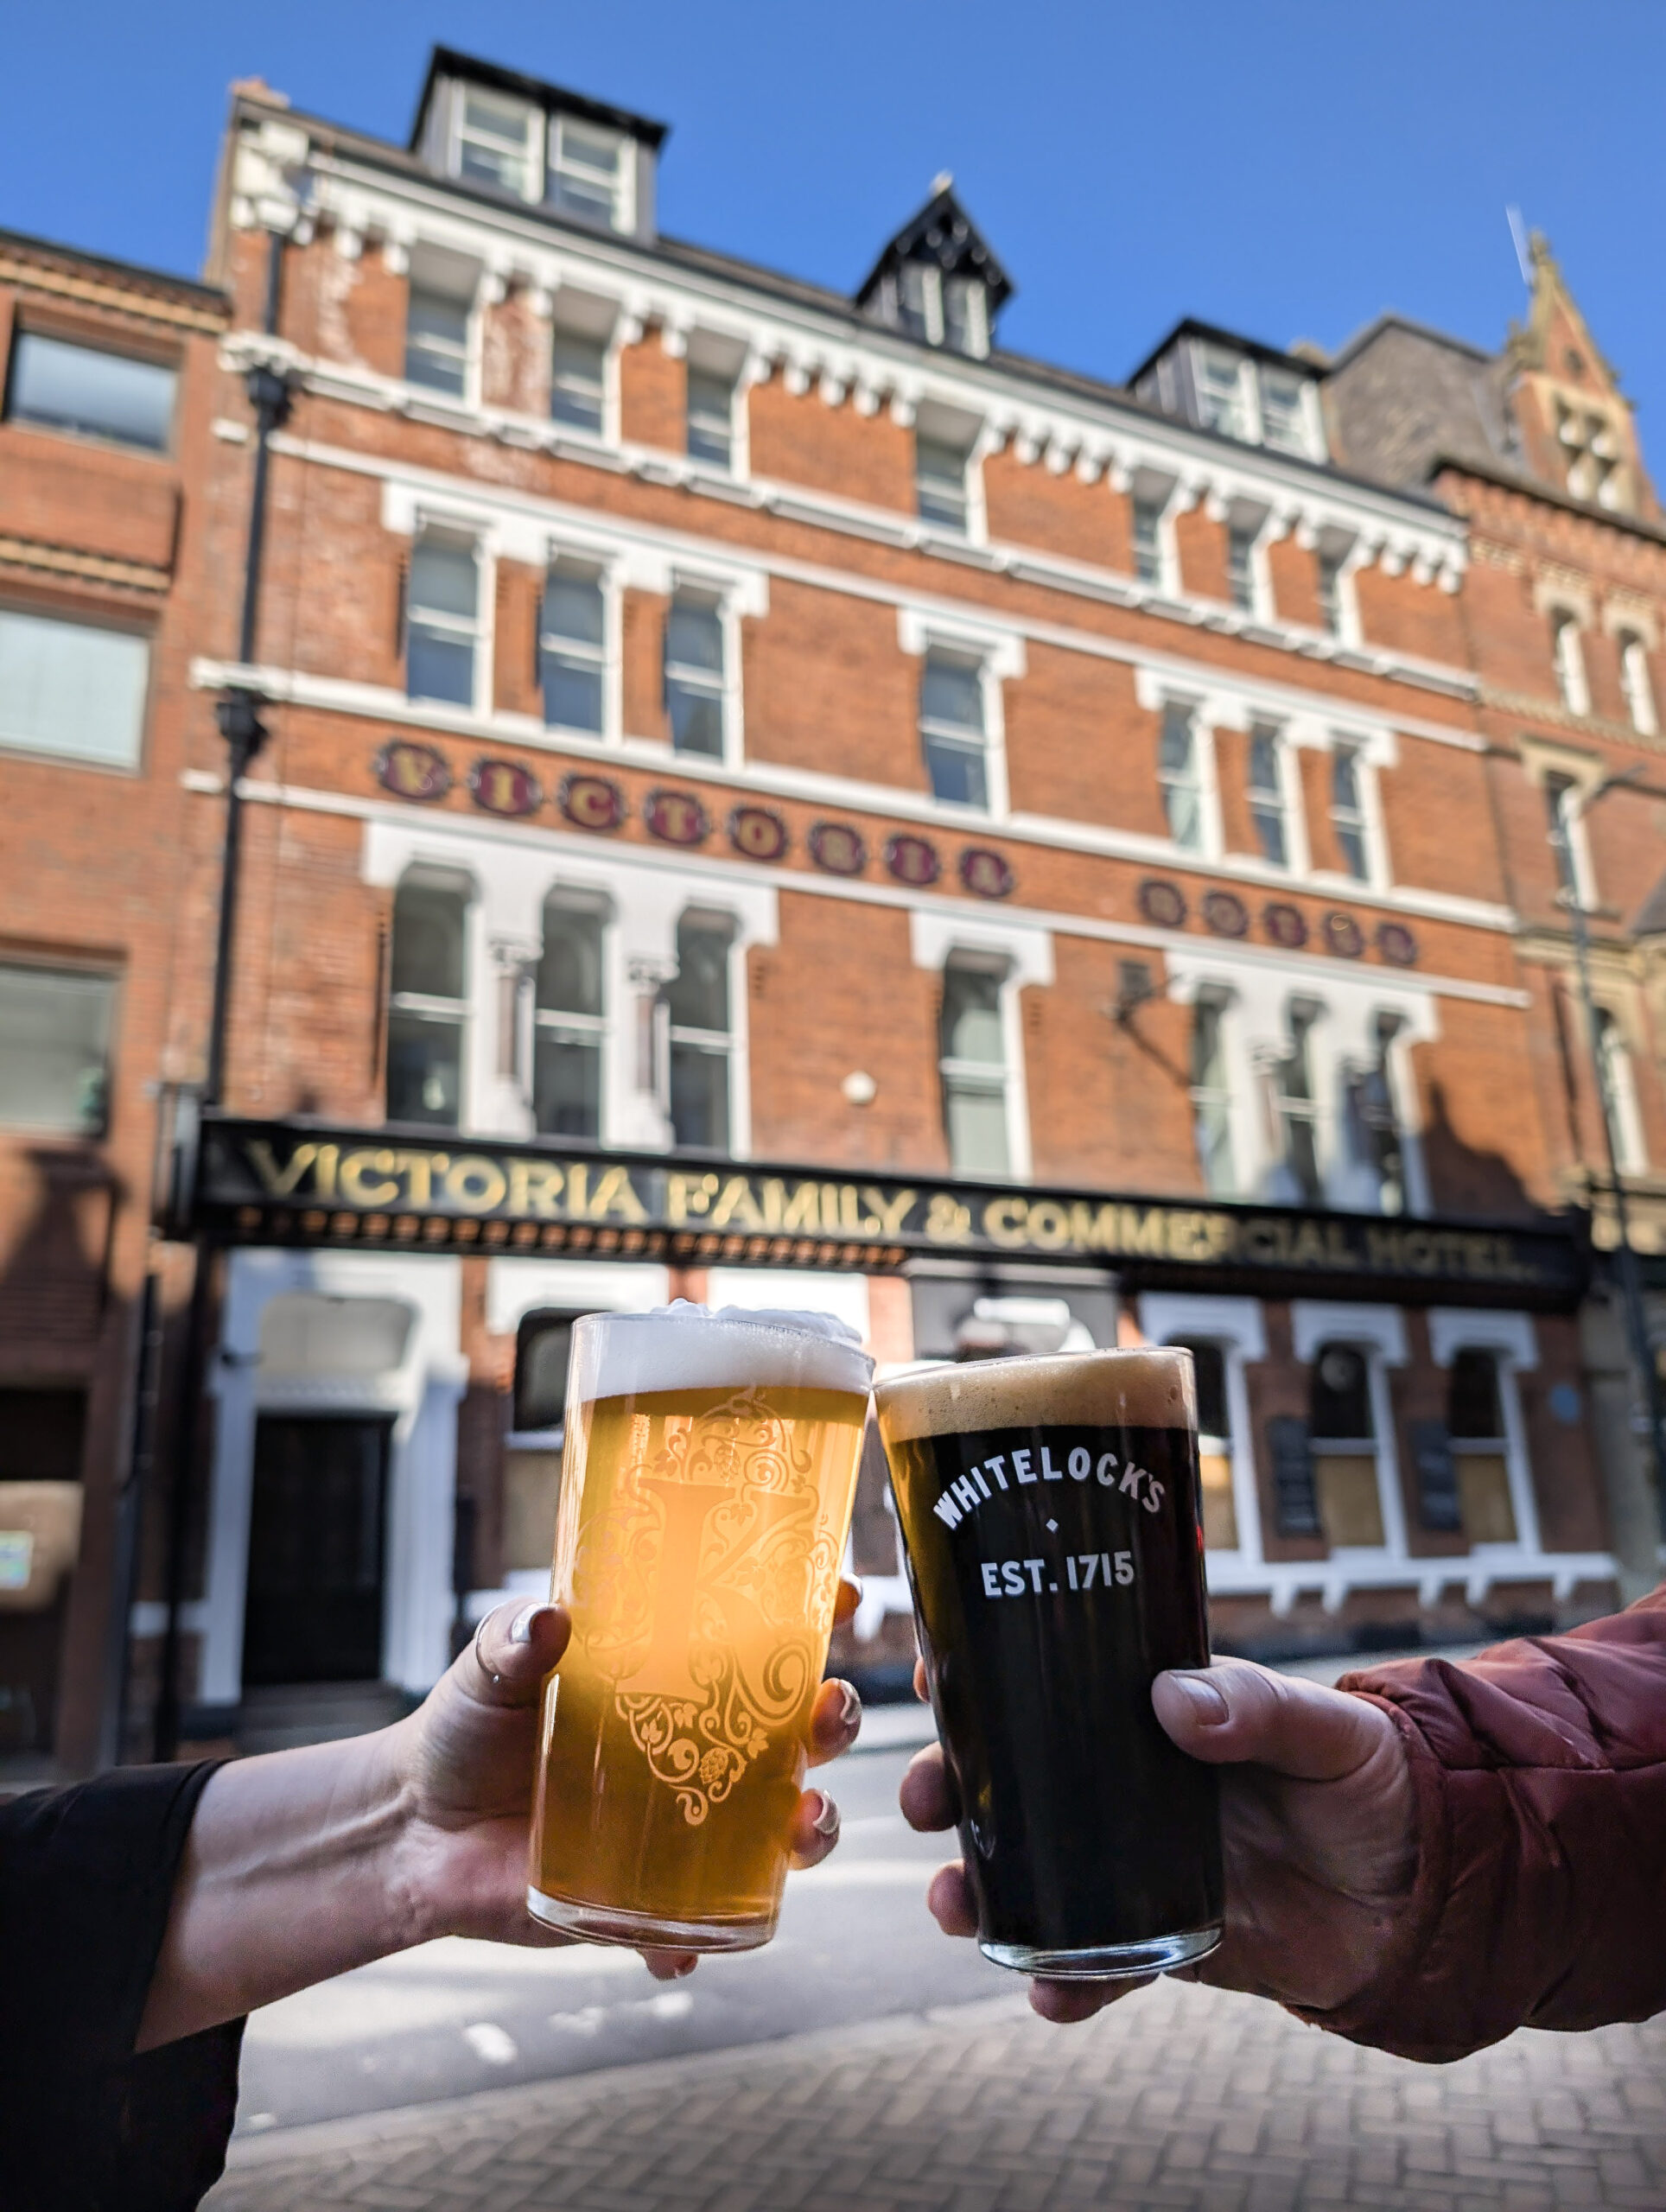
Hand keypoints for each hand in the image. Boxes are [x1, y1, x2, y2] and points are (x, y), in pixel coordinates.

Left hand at [388, 1583, 866, 1974]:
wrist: (415, 1833)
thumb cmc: (465, 1731)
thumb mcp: (488, 1670)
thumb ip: (513, 1641)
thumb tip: (547, 1619)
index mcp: (677, 1681)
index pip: (762, 1642)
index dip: (813, 1616)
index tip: (843, 1593)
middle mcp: (699, 1751)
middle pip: (798, 1734)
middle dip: (833, 1721)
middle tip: (827, 1714)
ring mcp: (683, 1827)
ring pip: (780, 1830)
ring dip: (811, 1829)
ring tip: (802, 1826)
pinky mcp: (646, 1899)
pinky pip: (696, 1927)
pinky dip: (698, 1940)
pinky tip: (679, 1946)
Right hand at [898, 1655, 1415, 2024]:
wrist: (1433, 1901)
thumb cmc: (1381, 1787)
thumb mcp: (1331, 1729)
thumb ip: (1260, 1709)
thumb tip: (1175, 1701)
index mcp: (1156, 1712)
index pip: (1055, 1679)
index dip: (984, 1673)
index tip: (934, 1668)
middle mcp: (1130, 1783)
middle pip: (1015, 1778)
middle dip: (951, 1787)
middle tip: (921, 1800)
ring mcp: (1138, 1862)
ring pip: (1033, 1871)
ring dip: (978, 1887)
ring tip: (953, 1903)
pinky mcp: (1164, 1938)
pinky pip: (1096, 1961)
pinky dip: (1064, 1981)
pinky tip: (1047, 1993)